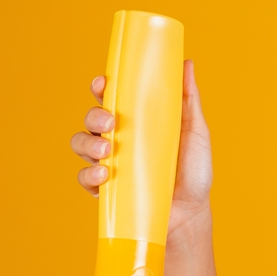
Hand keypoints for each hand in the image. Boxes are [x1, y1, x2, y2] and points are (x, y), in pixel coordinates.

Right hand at [71, 60, 214, 234]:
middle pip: (92, 118)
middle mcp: (119, 140)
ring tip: (108, 150)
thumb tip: (186, 62)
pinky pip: (84, 178)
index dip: (102, 87)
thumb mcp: (195, 132)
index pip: (112, 98)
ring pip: (81, 143)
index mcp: (137, 122)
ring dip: (88, 142)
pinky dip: (89, 175)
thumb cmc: (194, 172)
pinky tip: (104, 176)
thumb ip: (188, 99)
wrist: (192, 213)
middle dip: (94, 115)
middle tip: (111, 122)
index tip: (104, 83)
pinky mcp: (106, 190)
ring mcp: (110, 164)